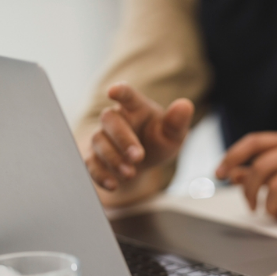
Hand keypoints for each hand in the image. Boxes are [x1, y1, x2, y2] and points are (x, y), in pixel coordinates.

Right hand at [83, 83, 193, 205]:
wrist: (144, 162)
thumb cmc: (157, 141)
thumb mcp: (173, 135)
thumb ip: (177, 122)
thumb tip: (185, 105)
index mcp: (135, 107)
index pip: (127, 95)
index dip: (120, 91)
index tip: (113, 91)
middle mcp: (115, 119)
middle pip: (110, 120)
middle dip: (123, 139)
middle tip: (138, 156)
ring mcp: (103, 137)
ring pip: (99, 141)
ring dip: (113, 158)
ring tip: (130, 173)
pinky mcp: (95, 157)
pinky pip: (91, 163)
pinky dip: (100, 174)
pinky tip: (113, 184)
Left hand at [215, 131, 276, 222]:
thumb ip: (265, 165)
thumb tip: (234, 174)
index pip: (253, 142)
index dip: (232, 157)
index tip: (220, 173)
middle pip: (260, 168)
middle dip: (249, 190)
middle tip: (252, 205)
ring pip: (276, 187)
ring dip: (268, 206)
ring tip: (272, 212)